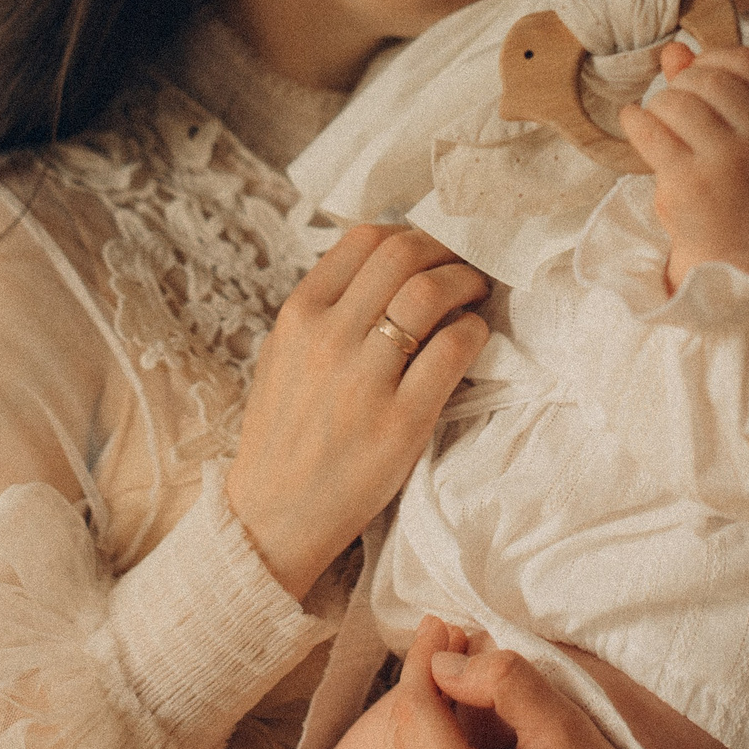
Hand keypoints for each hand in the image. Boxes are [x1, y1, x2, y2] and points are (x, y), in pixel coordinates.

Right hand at [227, 226, 488, 597]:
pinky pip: (453, 351)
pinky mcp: (402, 422)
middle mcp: (329, 338)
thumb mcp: (285, 354)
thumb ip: (326, 307)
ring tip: (476, 294)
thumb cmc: (285, 432)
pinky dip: (474, 332)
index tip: (430, 249)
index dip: (410, 232)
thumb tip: (386, 263)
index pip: (365, 238)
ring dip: (466, 282)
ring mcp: (365, 379)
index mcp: (299, 314)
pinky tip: (474, 339)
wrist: (273, 516)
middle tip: (464, 265)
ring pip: (431, 293)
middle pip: (403, 254)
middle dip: (446, 249)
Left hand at [375, 616, 625, 748]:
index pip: (417, 711)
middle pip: (403, 735)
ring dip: (413, 714)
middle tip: (447, 639)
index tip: (441, 624)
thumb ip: (507, 686)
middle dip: (419, 681)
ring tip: (442, 678)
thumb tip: (445, 662)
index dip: (423, 659)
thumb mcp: (564, 729)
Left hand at [618, 42, 748, 290]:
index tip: (699, 79)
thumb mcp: (740, 130)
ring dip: (658, 106)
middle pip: (707, 79)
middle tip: (674, 107)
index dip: (714, 60)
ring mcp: (726, 162)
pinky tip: (634, 122)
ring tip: (659, 122)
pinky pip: (650, 131)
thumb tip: (674, 50)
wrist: (736, 247)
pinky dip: (634, 120)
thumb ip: (710, 85)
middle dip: (681, 85)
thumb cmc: (736, 178)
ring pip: (676, 102)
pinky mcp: (690, 183)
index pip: (746, 60)